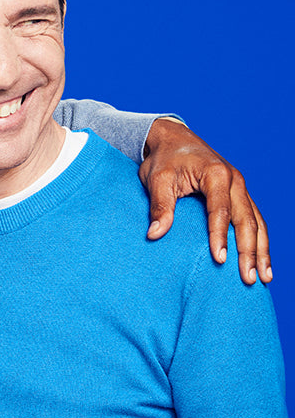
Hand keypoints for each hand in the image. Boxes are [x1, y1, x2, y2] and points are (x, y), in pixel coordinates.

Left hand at [140, 118, 270, 283]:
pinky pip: (255, 219)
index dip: (220, 236)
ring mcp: (241, 187)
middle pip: (247, 220)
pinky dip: (260, 240)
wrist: (174, 139)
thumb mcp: (156, 179)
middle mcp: (235, 181)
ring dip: (262, 250)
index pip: (220, 211)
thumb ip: (160, 205)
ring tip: (264, 277)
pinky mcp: (240, 194)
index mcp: (216, 174)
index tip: (220, 260)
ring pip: (257, 222)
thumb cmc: (163, 159)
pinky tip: (262, 260)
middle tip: (249, 278)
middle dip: (250, 251)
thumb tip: (154, 234)